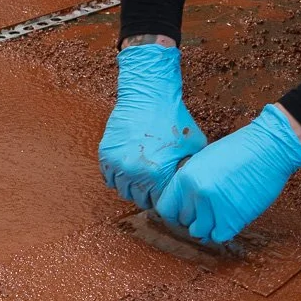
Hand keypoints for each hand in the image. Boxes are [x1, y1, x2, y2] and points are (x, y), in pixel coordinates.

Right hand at [99, 43, 204, 209]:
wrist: (149, 96)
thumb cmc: (175, 120)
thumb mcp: (195, 146)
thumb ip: (191, 170)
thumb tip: (195, 186)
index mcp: (157, 174)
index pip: (159, 204)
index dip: (165, 199)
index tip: (167, 194)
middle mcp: (134, 173)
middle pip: (140, 200)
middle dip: (149, 195)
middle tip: (155, 184)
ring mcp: (117, 164)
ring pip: (123, 191)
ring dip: (133, 187)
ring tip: (142, 176)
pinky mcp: (105, 154)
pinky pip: (108, 178)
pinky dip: (117, 177)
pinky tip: (128, 168)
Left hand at [155, 104, 300, 242]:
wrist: (268, 148)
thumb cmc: (238, 151)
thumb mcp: (204, 160)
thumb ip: (190, 182)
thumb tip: (183, 205)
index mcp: (185, 177)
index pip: (166, 209)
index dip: (176, 213)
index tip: (186, 213)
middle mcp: (196, 193)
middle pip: (184, 222)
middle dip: (195, 218)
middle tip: (210, 209)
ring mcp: (214, 207)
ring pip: (200, 232)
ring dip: (209, 226)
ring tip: (222, 212)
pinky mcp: (233, 218)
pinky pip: (219, 236)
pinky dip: (224, 230)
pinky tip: (232, 215)